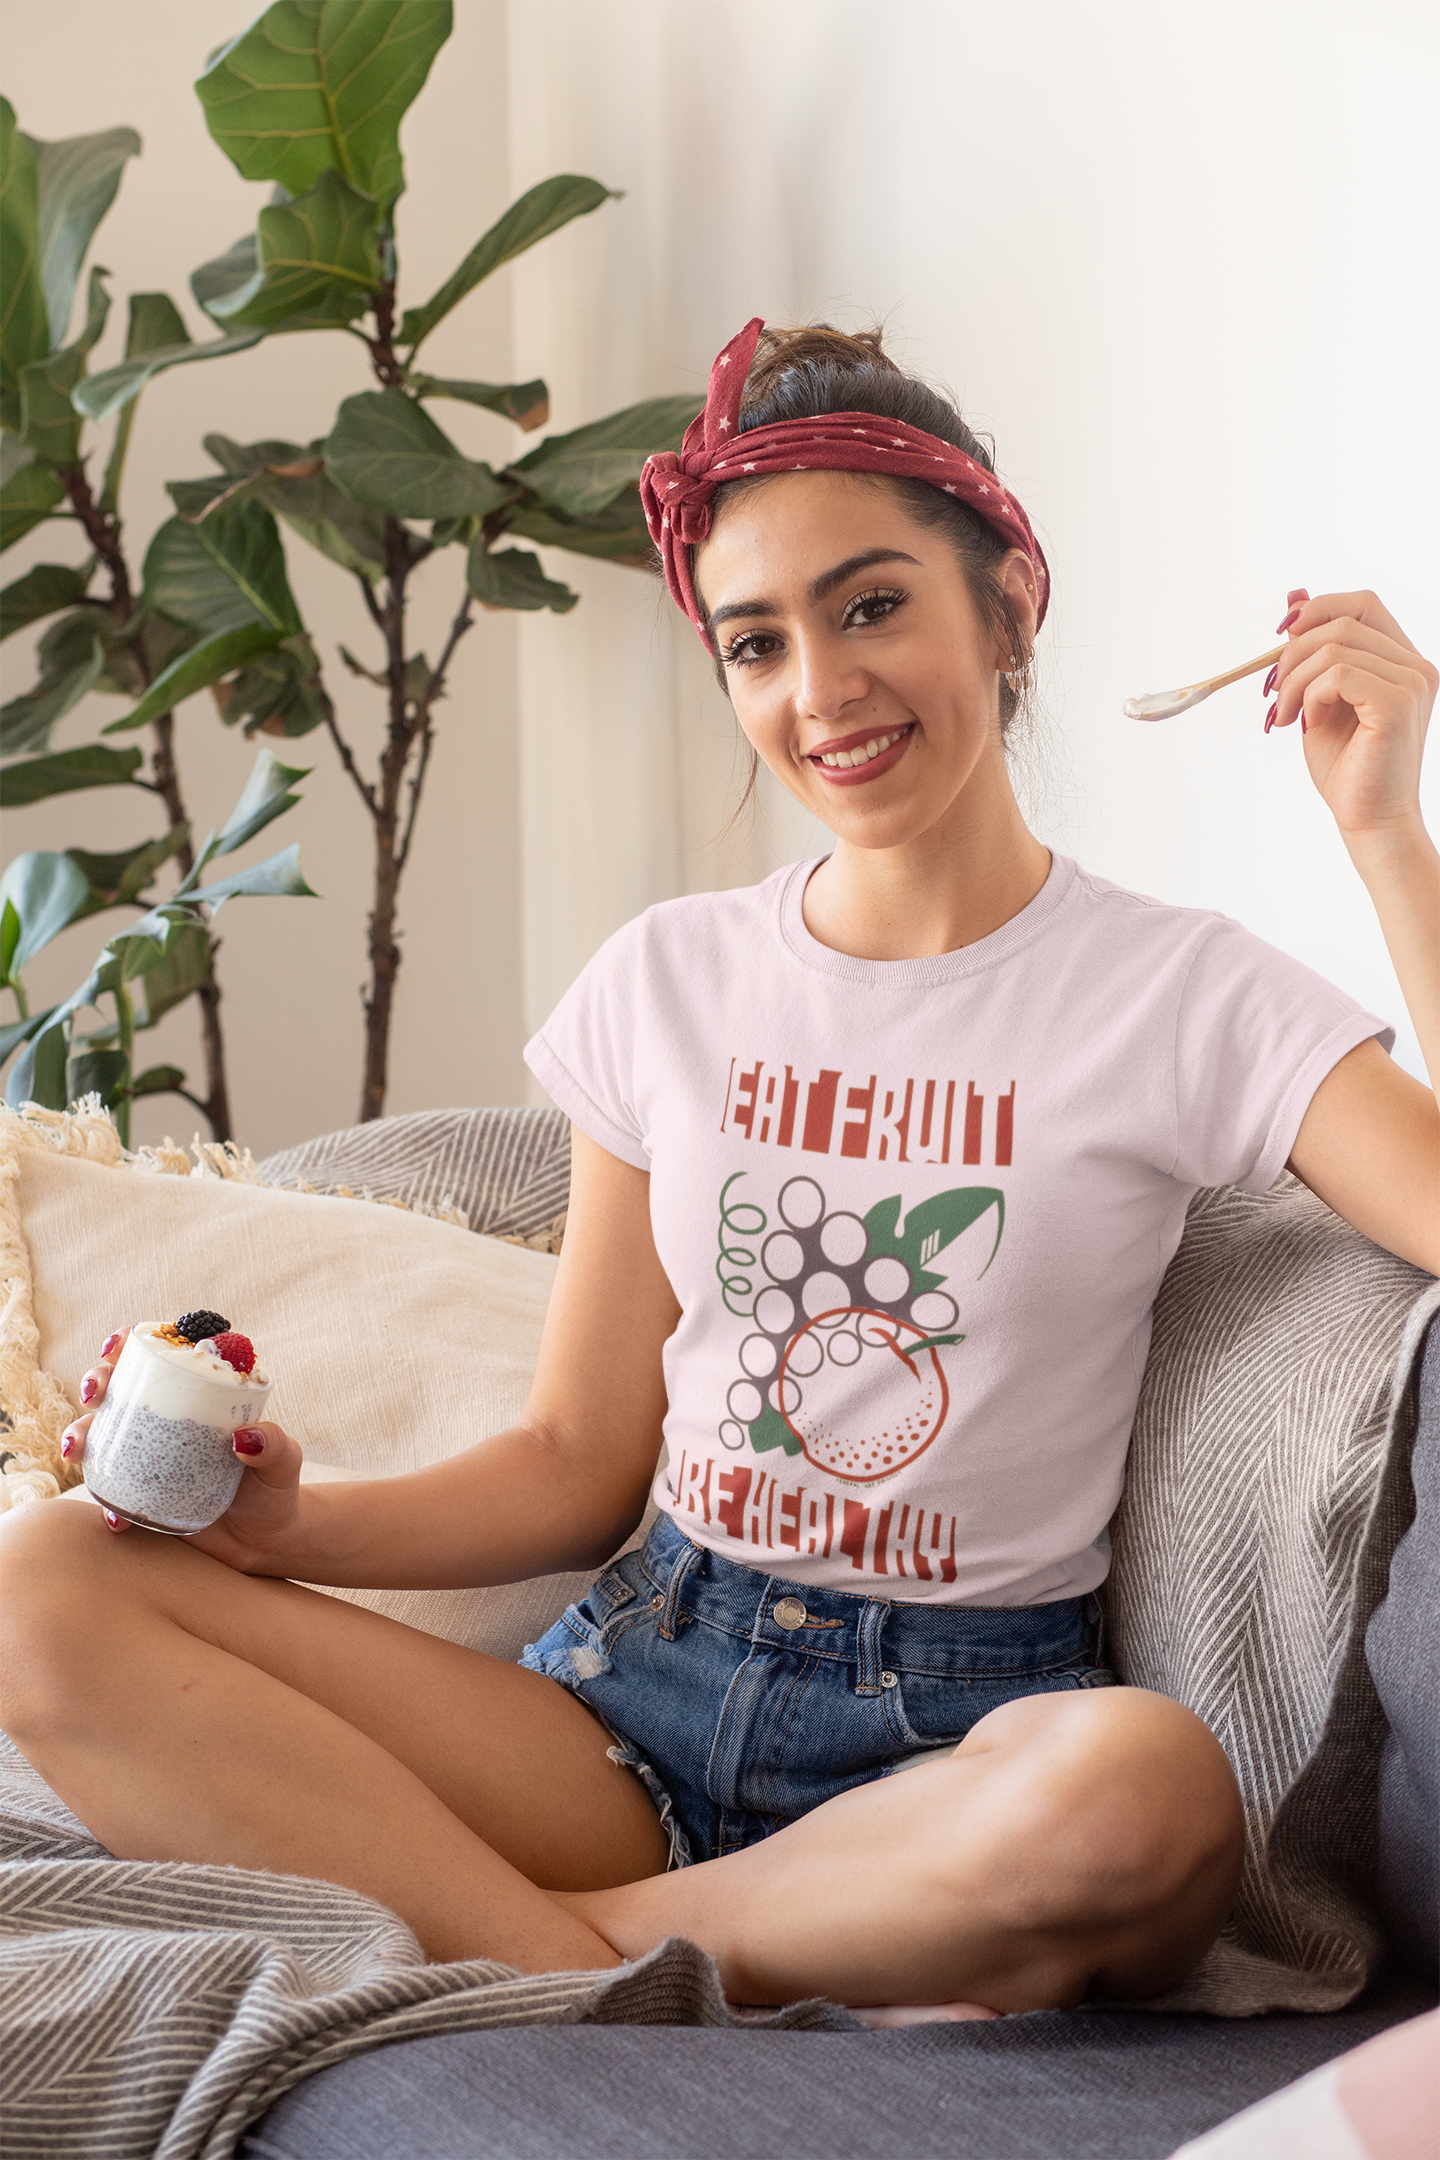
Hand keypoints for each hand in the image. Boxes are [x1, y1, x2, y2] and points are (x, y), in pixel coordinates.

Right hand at [62, 1328, 306, 1573]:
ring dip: (79, 1435)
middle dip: (96, 1382)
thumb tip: (244, 1438)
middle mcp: (164, 1423)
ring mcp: (145, 1458)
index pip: (160, 1360)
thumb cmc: (275, 1489)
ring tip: (75, 1449)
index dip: (130, 1345)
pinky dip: (106, 1504)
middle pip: (119, 1389)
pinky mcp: (138, 1497)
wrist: (264, 1541)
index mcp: (196, 1399)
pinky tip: (114, 1519)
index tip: (117, 1345)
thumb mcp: (283, 1462)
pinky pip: (111, 1495)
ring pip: (100, 1436)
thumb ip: (273, 1446)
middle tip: (93, 1393)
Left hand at [1270, 587, 1438, 847]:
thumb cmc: (1347, 767)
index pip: (1362, 603)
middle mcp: (1415, 665)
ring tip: (1286, 715)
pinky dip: (1309, 695)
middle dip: (1294, 650)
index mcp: (1402, 660)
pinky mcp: (1397, 703)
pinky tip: (1306, 724)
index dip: (1316, 608)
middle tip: (1275, 691)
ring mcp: (1411, 682)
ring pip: (1335, 646)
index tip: (1279, 637)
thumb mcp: (1320, 698)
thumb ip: (1314, 653)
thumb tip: (1293, 601)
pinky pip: (1337, 674)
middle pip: (1344, 619)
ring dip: (1295, 679)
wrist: (1368, 819)